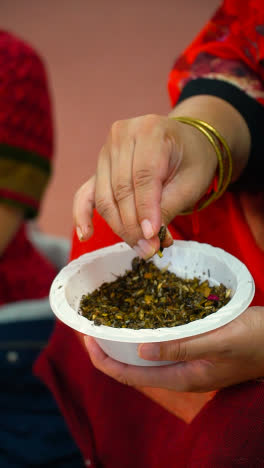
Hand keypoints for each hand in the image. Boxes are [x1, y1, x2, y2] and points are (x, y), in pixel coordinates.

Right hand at [73, 114, 216, 257]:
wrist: (187, 144)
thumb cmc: (193, 160)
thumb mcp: (191, 183)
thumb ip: (167, 208)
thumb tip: (148, 239)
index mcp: (150, 130)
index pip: (143, 177)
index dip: (145, 211)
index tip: (152, 237)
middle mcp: (122, 135)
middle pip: (120, 190)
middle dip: (133, 225)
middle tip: (149, 249)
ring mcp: (106, 150)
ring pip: (105, 197)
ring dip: (119, 227)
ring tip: (140, 247)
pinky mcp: (99, 167)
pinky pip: (85, 193)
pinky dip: (83, 215)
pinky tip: (85, 235)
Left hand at [84, 307, 263, 391]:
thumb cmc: (255, 340)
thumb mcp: (218, 339)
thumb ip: (182, 346)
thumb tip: (140, 350)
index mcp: (183, 377)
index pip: (131, 376)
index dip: (104, 360)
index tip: (86, 338)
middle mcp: (181, 373)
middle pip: (133, 368)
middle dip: (108, 350)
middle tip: (91, 325)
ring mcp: (188, 363)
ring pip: (146, 356)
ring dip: (124, 341)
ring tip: (107, 321)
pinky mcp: (195, 350)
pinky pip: (161, 346)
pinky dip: (144, 333)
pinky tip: (140, 317)